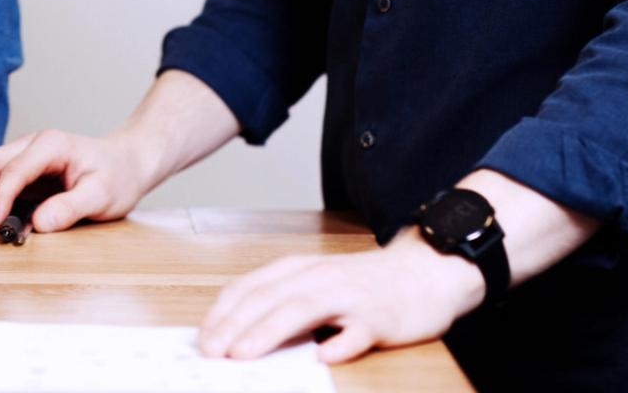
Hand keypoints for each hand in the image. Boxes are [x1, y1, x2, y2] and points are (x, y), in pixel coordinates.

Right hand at [0, 128, 156, 232]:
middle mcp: (30, 145)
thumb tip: (38, 224)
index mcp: (51, 145)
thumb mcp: (102, 195)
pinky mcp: (18, 171)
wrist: (124, 165)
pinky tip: (3, 219)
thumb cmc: (116, 176)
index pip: (12, 169)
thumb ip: (71, 208)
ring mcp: (21, 156)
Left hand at [196, 230, 484, 364]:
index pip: (251, 288)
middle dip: (235, 326)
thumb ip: (283, 302)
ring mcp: (351, 296)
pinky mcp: (380, 317)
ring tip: (244, 354)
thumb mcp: (317, 284)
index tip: (202, 340)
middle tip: (212, 352)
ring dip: (269, 331)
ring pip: (303, 309)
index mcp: (299, 270)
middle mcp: (320, 278)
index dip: (223, 314)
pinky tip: (322, 358)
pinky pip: (357, 331)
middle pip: (269, 298)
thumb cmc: (363, 285)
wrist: (425, 271)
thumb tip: (237, 335)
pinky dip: (338, 343)